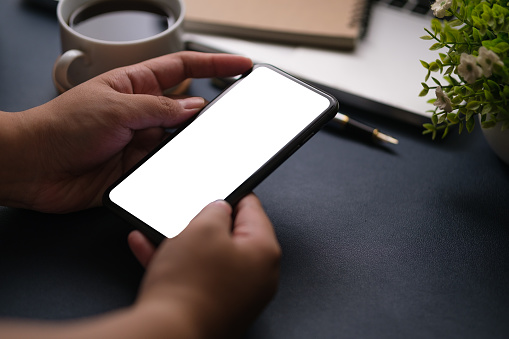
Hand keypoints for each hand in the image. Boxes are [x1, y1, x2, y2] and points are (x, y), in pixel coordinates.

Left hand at [0, 52, 251, 212]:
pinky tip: (178, 167)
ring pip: (180, 140)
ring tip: (202, 145)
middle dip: (209, 110)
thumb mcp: (115, 108)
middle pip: (187, 107)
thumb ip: (159, 108)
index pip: (183, 68)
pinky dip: (176, 167)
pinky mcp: (137, 168)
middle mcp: (141, 112)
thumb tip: (195, 107)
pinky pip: (166, 166)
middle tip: (233, 112)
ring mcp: (140, 141)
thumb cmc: (60, 127)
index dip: (214, 65)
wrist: (34, 168)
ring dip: (190, 143)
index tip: (241, 65)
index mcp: (134, 85)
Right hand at [128, 194, 280, 337]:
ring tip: (160, 230)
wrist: (168, 335)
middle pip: (231, 235)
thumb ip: (215, 209)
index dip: (231, 193)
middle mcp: (257, 276)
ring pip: (209, 256)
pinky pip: (197, 276)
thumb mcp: (202, 227)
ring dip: (184, 242)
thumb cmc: (190, 286)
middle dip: (204, 222)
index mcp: (265, 252)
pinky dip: (177, 263)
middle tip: (187, 213)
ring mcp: (237, 295)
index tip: (218, 189)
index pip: (253, 209)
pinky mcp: (215, 308)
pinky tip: (150, 250)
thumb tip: (219, 209)